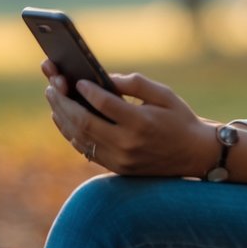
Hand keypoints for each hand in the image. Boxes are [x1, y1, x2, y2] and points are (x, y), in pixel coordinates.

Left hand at [42, 59, 215, 176]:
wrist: (194, 154)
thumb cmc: (180, 118)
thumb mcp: (165, 94)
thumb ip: (136, 83)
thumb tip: (106, 78)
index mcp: (141, 123)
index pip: (105, 104)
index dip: (87, 90)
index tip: (76, 79)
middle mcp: (127, 144)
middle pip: (84, 122)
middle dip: (64, 102)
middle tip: (52, 85)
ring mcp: (120, 159)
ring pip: (80, 138)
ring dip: (62, 117)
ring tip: (53, 97)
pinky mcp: (116, 168)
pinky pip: (86, 151)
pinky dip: (71, 134)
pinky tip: (64, 118)